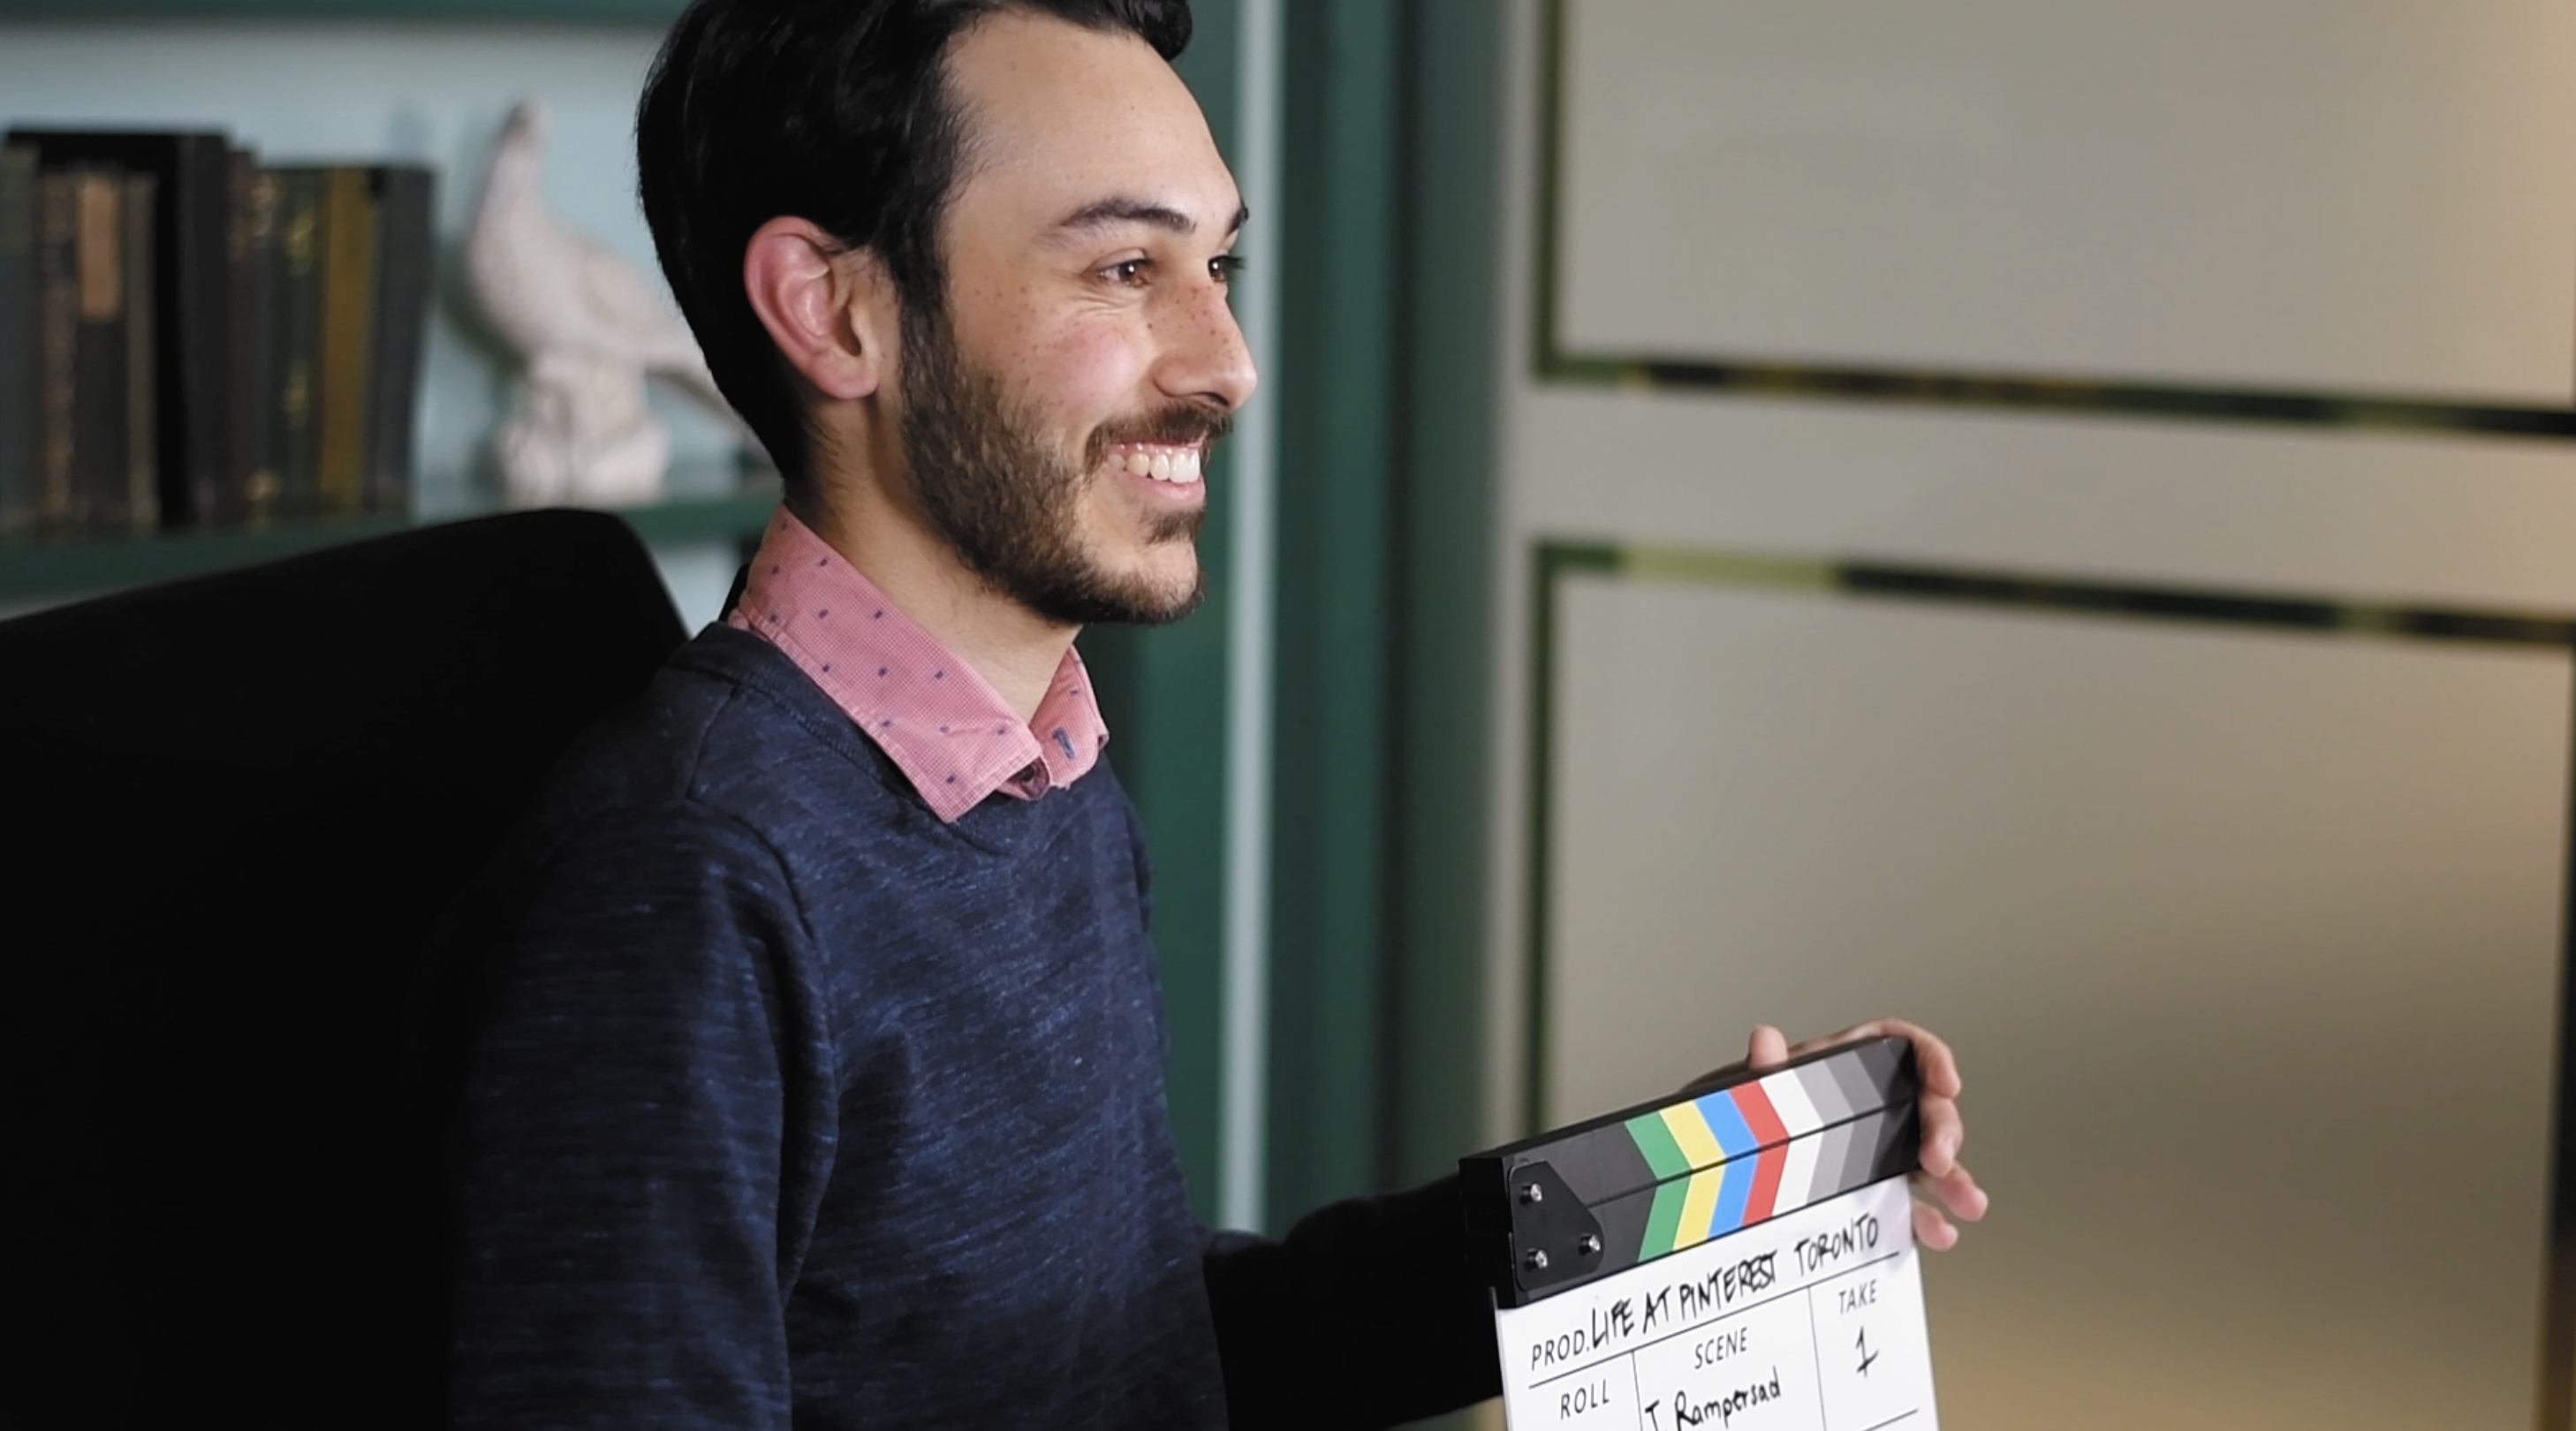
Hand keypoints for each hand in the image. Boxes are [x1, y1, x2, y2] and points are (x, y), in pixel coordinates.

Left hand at [1687, 1019, 1987, 1250]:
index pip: (1901, 1046)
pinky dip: (1925, 1218)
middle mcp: (1867, 1108)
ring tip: (1969, 1204)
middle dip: (1944, 1130)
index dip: (1931, 1057)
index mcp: (1842, 1068)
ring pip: (1928, 1160)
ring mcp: (1874, 1152)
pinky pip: (1906, 1203)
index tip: (1948, 1084)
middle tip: (1941, 1159)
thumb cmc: (1732, 1119)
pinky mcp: (1869, 1192)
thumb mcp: (1745, 1094)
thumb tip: (1765, 1040)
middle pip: (1924, 1107)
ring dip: (1955, 1180)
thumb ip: (1762, 1072)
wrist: (1712, 1170)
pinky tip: (1937, 1233)